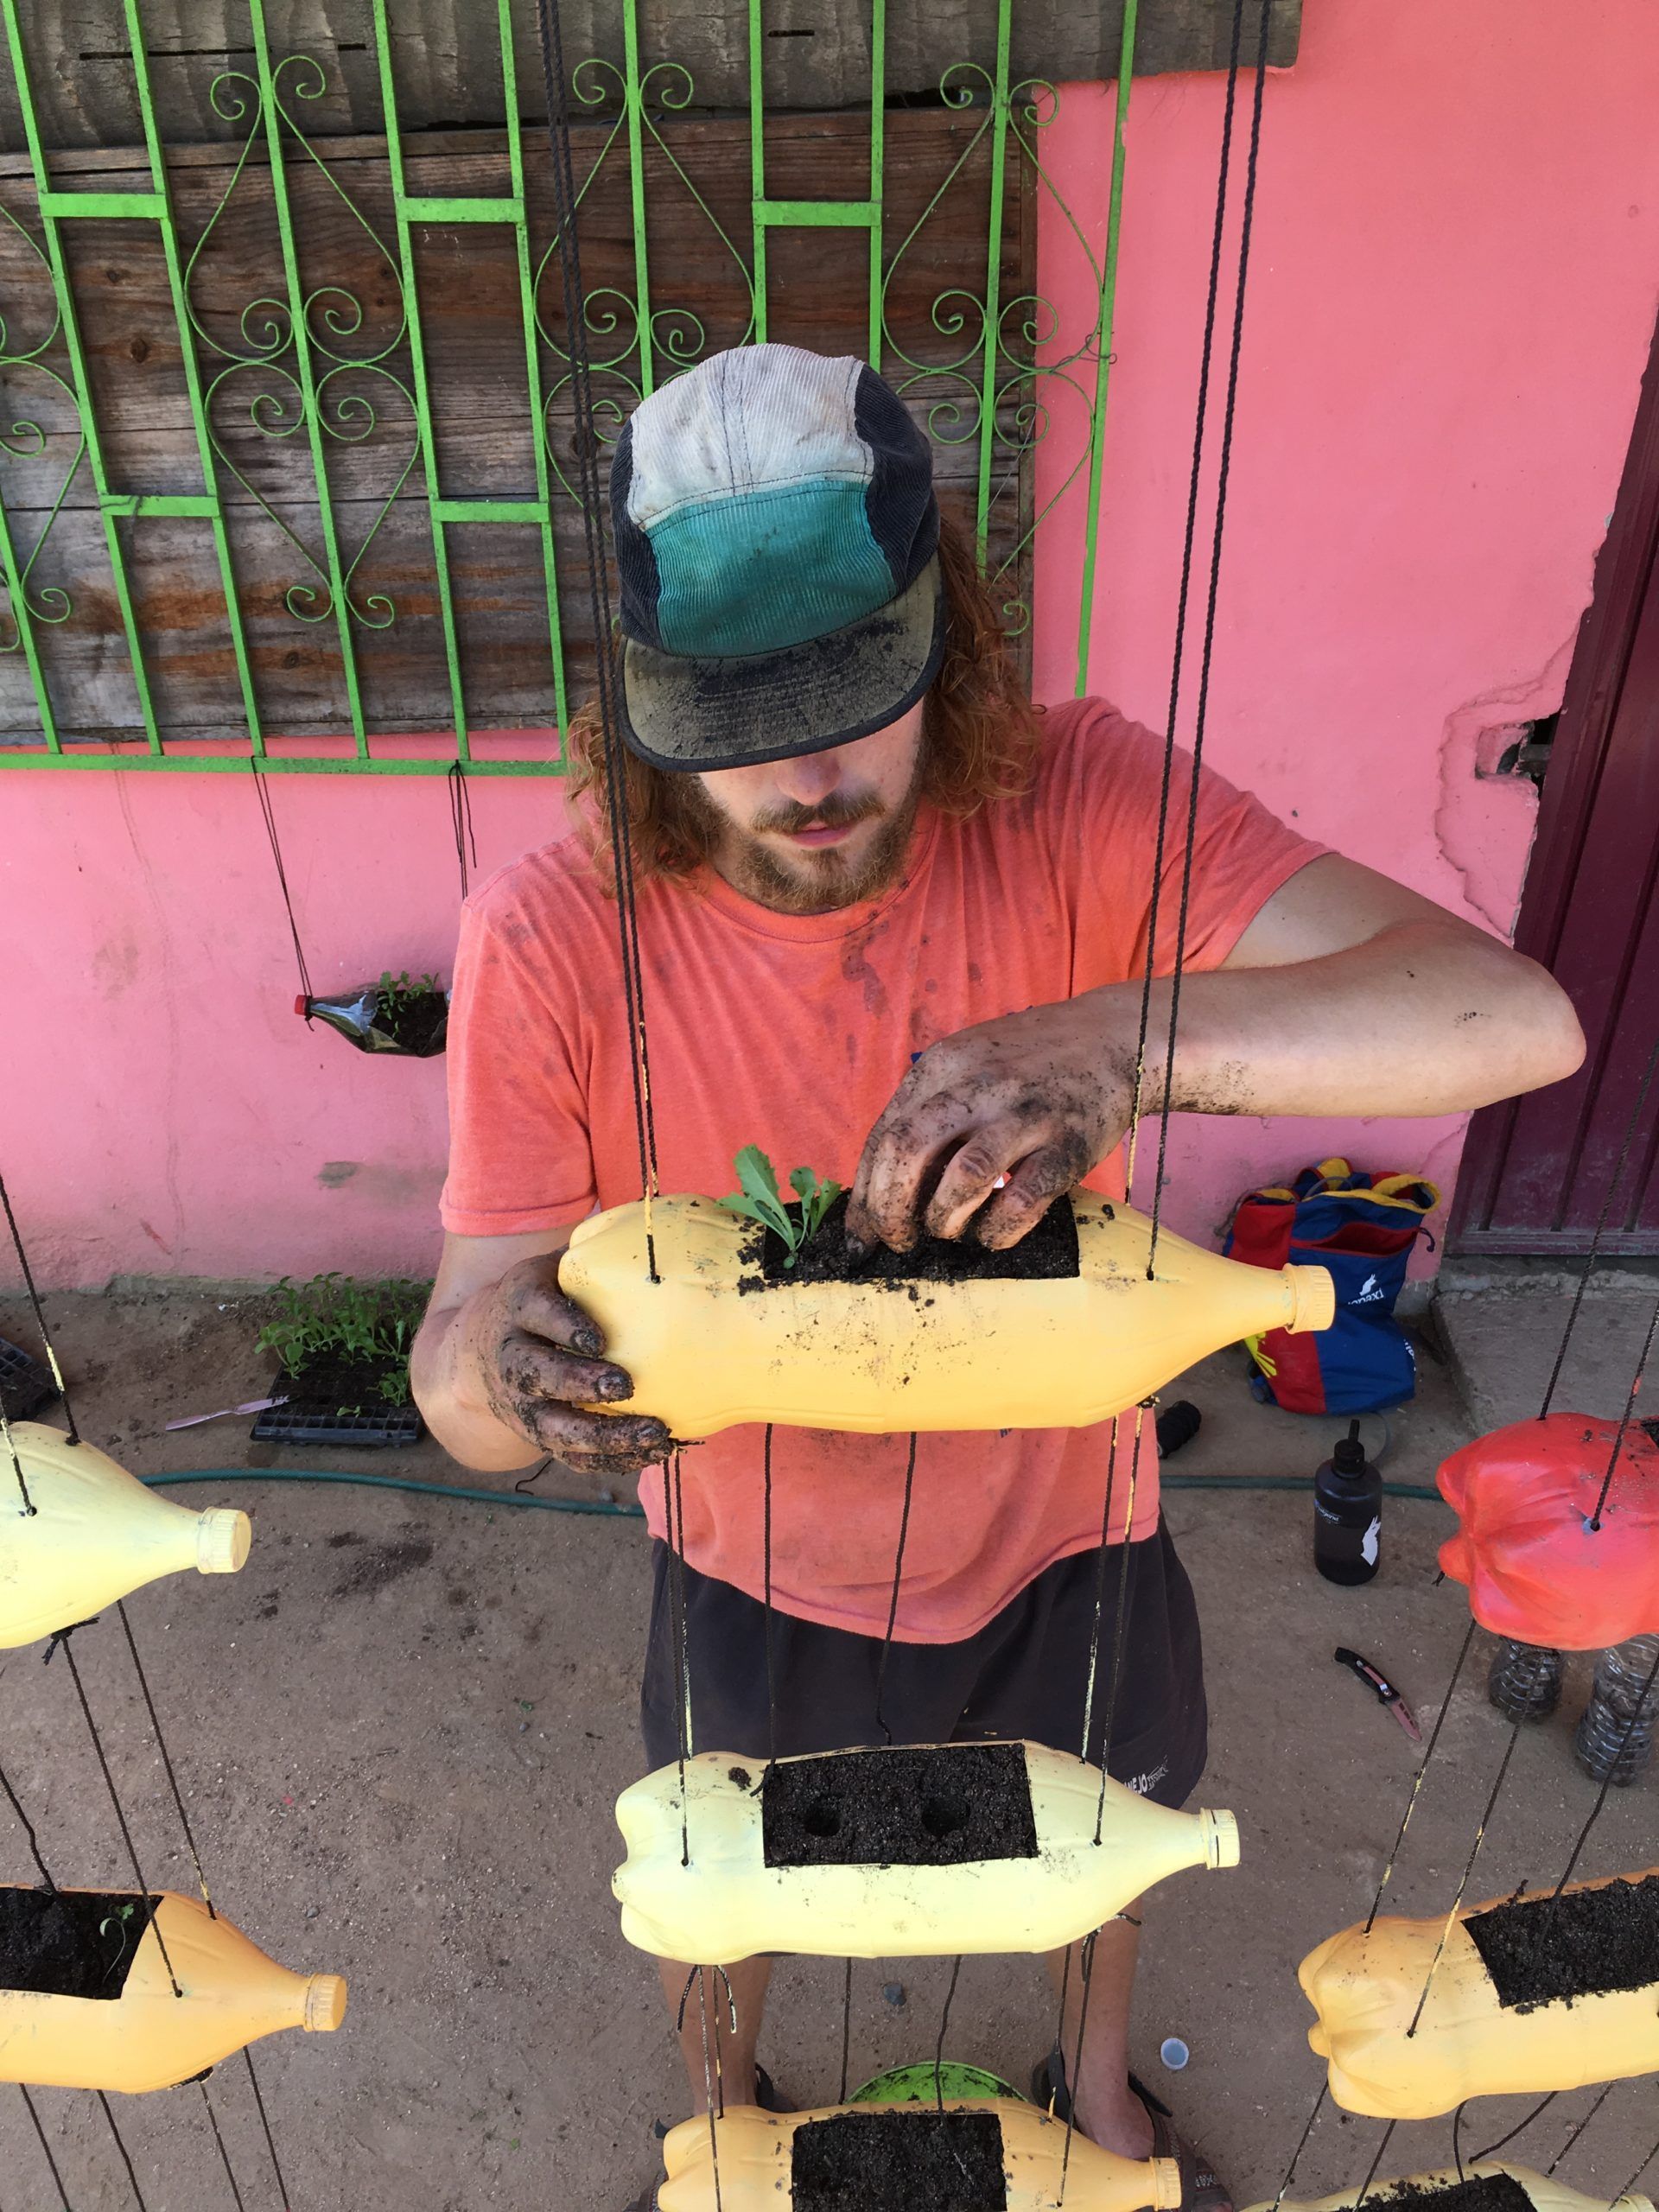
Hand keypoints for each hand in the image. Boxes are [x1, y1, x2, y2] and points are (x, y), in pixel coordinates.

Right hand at [459, 1253, 671, 1476]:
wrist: (478, 1352)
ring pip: (555, 1429)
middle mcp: (511, 1358)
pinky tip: (655, 1452)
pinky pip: (573, 1456)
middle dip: (577, 1383)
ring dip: (605, 1436)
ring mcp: (521, 1404)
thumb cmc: (539, 1301)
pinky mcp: (539, 1436)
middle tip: (624, 1385)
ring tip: (655, 1433)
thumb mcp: (548, 1269)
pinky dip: (613, 1459)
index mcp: (516, 1306)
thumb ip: (587, 1255)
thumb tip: (648, 1231)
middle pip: (537, 1376)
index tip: (597, 1338)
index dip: (563, 1326)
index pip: (535, 1313)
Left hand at [847, 991, 1139, 1251]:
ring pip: (962, 1179)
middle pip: (907, 1152)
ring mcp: (1024, 1116)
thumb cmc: (1031, 1063)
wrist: (1115, 1039)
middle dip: (889, 1211)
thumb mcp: (969, 1064)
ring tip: (946, 1231)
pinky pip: (1020, 1203)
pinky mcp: (1067, 1147)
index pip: (884, 1135)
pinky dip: (996, 1231)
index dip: (864, 1193)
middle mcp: (978, 1086)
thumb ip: (929, 1110)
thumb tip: (882, 1185)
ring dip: (941, 1220)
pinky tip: (991, 1233)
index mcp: (944, 1065)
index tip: (860, 1232)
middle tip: (898, 1241)